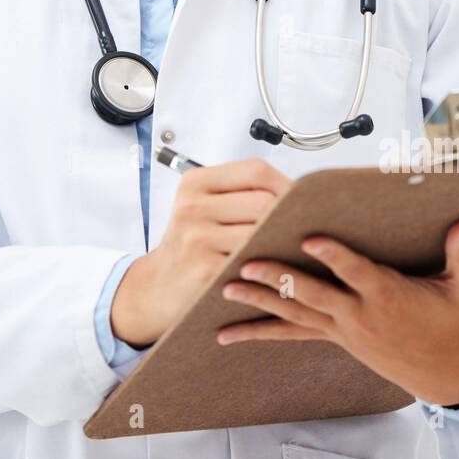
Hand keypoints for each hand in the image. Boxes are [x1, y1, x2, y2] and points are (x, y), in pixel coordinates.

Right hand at [111, 158, 291, 348]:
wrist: (159, 287)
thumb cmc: (192, 244)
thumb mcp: (203, 207)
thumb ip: (240, 193)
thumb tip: (298, 193)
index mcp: (195, 183)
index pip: (255, 171)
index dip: (285, 184)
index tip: (298, 199)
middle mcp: (192, 207)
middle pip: (263, 202)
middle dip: (286, 216)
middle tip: (298, 229)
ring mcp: (197, 239)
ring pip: (261, 232)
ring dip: (281, 242)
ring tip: (288, 248)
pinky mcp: (206, 271)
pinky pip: (253, 262)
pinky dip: (270, 266)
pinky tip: (274, 269)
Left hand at [215, 219, 458, 407]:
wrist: (446, 371)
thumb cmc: (453, 322)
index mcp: (388, 295)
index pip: (356, 272)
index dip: (334, 256)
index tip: (310, 238)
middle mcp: (359, 314)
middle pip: (313, 294)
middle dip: (279, 278)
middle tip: (247, 264)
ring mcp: (343, 328)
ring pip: (294, 314)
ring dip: (260, 301)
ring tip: (226, 289)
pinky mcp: (334, 336)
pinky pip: (291, 333)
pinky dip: (259, 331)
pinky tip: (229, 333)